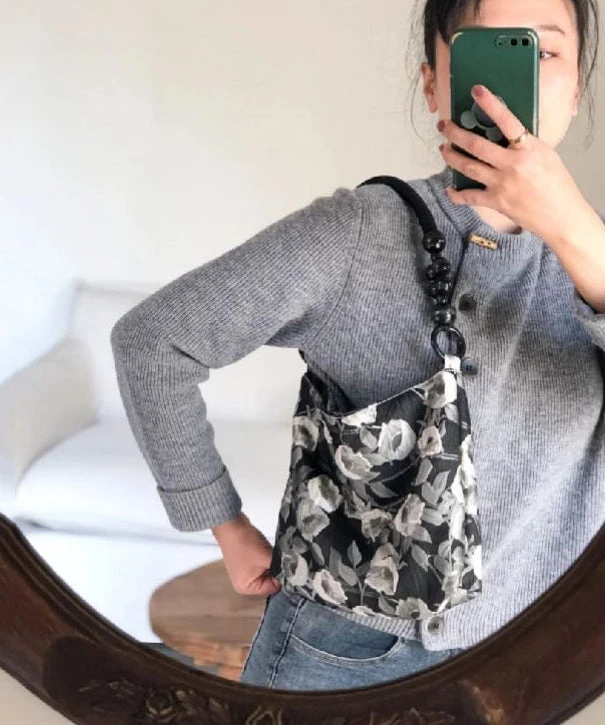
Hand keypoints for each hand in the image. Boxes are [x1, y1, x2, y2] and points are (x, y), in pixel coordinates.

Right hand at [212, 512, 280, 596]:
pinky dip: (264, 556)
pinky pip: (261, 562)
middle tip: (274, 556)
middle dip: (274, 568)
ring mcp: (243, 572)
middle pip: (269, 580)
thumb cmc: (244, 542)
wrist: (231, 524)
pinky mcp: (245, 561)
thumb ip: (281, 567)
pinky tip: (262, 548)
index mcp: (246, 588)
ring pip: (266, 570)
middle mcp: (243, 583)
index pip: (273, 588)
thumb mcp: (267, 557)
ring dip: (269, 561)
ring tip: (266, 551)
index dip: (281, 576)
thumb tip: (293, 571)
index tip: (285, 565)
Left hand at [437, 84, 587, 246]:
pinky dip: (456, 194)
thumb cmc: (558, 185)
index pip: (507, 120)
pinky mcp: (496, 202)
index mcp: (529, 149)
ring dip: (452, 157)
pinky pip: (470, 196)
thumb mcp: (546, 155)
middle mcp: (513, 164)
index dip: (490, 104)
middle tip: (444, 126)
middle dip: (455, 133)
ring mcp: (502, 184)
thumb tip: (507, 135)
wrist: (561, 215)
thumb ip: (525, 145)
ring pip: (468, 167)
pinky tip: (449, 189)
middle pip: (477, 145)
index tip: (477, 91)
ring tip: (443, 149)